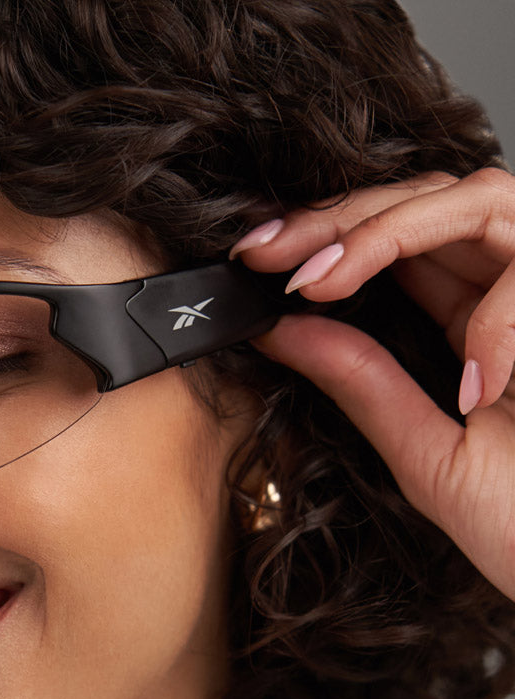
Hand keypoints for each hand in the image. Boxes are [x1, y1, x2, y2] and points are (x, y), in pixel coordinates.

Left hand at [231, 169, 514, 602]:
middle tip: (266, 254)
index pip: (394, 246)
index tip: (253, 257)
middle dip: (337, 219)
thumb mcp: (427, 453)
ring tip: (323, 282)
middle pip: (425, 201)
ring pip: (479, 200)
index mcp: (470, 319)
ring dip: (392, 232)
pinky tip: (474, 384)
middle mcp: (510, 291)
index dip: (324, 237)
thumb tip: (279, 331)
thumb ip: (363, 384)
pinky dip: (500, 319)